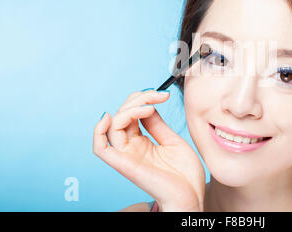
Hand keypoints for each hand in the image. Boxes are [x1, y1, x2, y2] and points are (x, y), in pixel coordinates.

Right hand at [93, 89, 205, 210]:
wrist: (192, 197)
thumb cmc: (185, 175)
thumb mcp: (172, 141)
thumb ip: (157, 125)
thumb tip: (147, 106)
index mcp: (142, 143)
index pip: (131, 115)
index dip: (142, 100)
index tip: (162, 95)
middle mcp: (132, 148)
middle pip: (121, 116)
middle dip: (138, 100)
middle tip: (158, 96)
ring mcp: (127, 156)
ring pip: (113, 126)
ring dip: (129, 109)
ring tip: (149, 107)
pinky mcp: (125, 165)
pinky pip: (101, 149)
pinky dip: (99, 131)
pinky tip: (111, 117)